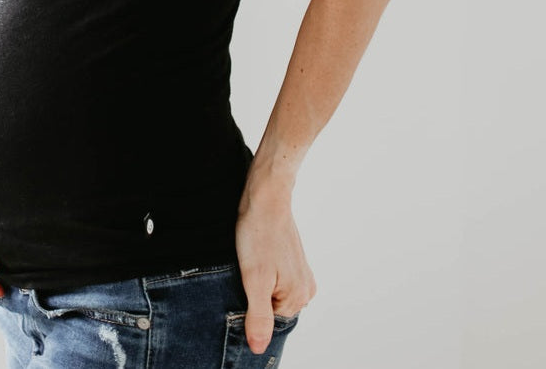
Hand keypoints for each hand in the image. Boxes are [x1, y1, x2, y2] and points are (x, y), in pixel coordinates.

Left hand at [235, 177, 316, 354]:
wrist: (266, 196)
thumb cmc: (259, 234)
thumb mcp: (254, 279)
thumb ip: (258, 316)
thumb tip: (259, 348)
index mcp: (298, 297)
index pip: (269, 325)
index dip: (249, 311)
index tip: (240, 289)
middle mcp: (305, 289)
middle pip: (272, 310)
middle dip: (254, 299)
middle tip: (243, 273)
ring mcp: (301, 274)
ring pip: (272, 294)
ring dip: (256, 285)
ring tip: (248, 263)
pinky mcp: (292, 261)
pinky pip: (274, 280)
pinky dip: (261, 274)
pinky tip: (253, 258)